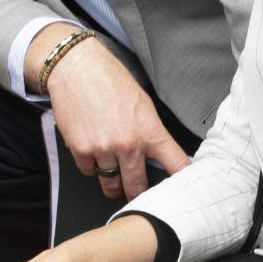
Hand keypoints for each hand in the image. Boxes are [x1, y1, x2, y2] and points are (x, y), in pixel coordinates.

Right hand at [48, 42, 189, 200]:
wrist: (77, 68)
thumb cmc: (110, 80)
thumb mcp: (143, 104)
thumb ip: (150, 132)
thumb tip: (157, 154)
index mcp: (150, 131)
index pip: (175, 164)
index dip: (182, 180)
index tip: (185, 191)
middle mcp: (128, 144)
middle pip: (137, 187)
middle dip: (137, 193)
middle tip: (136, 193)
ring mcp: (103, 150)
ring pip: (111, 184)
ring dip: (113, 185)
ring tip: (114, 181)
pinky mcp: (81, 151)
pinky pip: (89, 172)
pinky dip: (92, 167)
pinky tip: (94, 154)